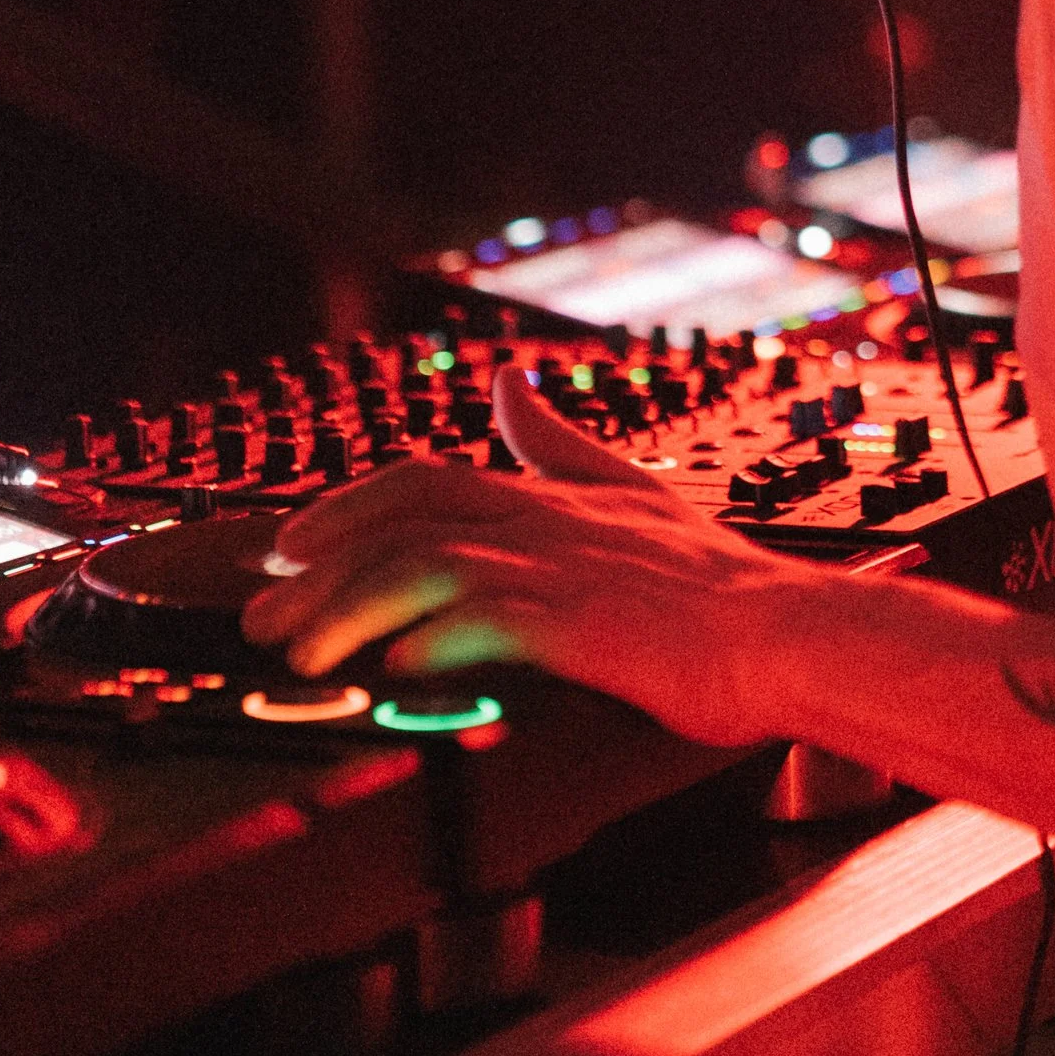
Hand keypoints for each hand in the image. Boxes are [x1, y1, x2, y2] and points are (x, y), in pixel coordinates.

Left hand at [237, 366, 789, 743]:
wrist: (792, 634)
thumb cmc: (719, 586)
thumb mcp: (634, 492)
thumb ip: (562, 444)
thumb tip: (511, 386)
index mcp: (554, 494)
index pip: (423, 479)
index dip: (345, 508)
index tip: (287, 545)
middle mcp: (548, 520)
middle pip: (405, 517)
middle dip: (320, 562)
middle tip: (263, 612)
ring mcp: (566, 569)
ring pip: (427, 565)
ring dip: (350, 607)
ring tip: (301, 655)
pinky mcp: (588, 622)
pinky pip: (490, 619)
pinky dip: (431, 638)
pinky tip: (393, 669)